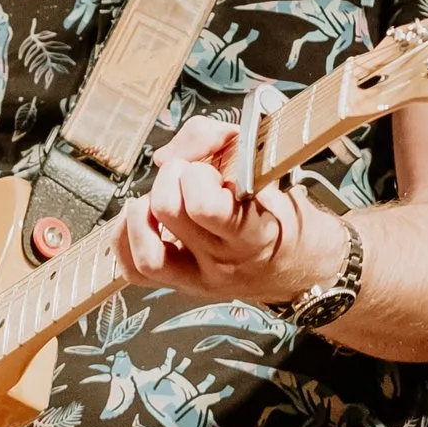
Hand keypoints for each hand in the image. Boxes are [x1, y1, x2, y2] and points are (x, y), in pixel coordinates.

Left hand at [117, 112, 346, 309]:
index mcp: (254, 230)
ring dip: (144, 212)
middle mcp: (225, 260)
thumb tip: (167, 156)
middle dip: (173, 177)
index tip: (214, 170)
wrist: (301, 264)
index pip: (205, 207)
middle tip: (188, 172)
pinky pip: (134, 271)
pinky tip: (140, 216)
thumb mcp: (265, 161)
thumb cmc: (281, 210)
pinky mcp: (181, 287)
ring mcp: (201, 279)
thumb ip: (215, 139)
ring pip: (147, 253)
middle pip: (170, 213)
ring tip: (160, 197)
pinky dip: (126, 238)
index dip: (198, 175)